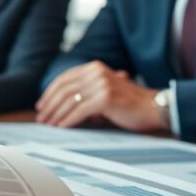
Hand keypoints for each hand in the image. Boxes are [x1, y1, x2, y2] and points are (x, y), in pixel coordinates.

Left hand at [35, 61, 164, 130]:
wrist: (154, 108)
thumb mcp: (105, 91)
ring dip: (56, 114)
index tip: (41, 105)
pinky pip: (79, 111)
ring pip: (70, 100)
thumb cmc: (129, 104)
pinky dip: (68, 120)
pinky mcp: (105, 98)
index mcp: (94, 67)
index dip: (50, 92)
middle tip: (41, 118)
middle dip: (49, 105)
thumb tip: (60, 105)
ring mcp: (101, 84)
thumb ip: (86, 92)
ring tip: (49, 124)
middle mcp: (97, 72)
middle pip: (64, 89)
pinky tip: (61, 127)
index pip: (65, 78)